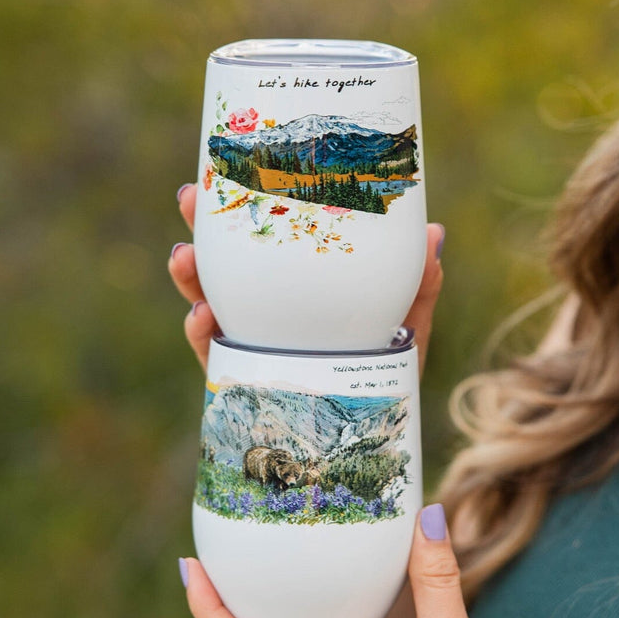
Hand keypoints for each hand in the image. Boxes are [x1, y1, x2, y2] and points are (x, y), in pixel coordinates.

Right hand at [168, 184, 444, 373]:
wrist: (372, 447)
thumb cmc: (383, 380)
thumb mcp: (405, 329)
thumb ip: (418, 289)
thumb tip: (434, 234)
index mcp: (297, 294)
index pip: (265, 244)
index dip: (244, 208)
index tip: (227, 171)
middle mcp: (264, 317)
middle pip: (222, 267)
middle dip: (200, 230)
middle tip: (190, 198)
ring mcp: (250, 351)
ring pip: (206, 307)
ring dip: (190, 280)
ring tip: (184, 257)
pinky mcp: (242, 388)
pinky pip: (215, 361)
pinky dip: (203, 337)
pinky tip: (203, 317)